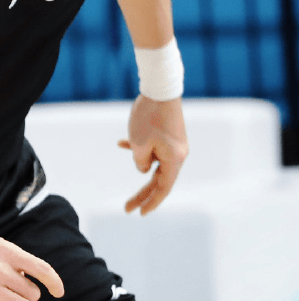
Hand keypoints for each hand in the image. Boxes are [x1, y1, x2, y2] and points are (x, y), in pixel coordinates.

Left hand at [118, 95, 187, 215]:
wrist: (161, 87)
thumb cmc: (149, 117)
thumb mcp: (139, 144)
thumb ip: (140, 162)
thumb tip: (144, 169)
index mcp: (174, 160)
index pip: (163, 189)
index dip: (151, 202)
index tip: (139, 213)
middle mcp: (178, 154)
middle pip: (159, 179)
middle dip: (142, 193)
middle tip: (126, 208)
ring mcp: (175, 143)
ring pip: (155, 162)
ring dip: (139, 163)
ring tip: (123, 150)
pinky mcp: (169, 133)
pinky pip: (154, 147)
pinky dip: (141, 147)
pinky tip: (122, 142)